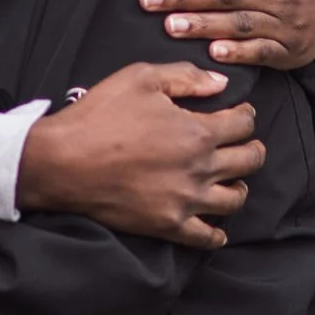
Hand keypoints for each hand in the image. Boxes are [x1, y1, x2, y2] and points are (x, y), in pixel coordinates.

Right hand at [15, 61, 264, 249]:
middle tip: (245, 144)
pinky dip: (217, 233)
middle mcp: (200, 168)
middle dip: (252, 148)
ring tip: (233, 180)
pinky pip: (207, 236)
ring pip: (235, 198)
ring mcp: (186, 200)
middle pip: (249, 161)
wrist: (62, 162)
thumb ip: (185, 77)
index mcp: (198, 131)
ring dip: (239, 185)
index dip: (245, 115)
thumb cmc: (99, 115)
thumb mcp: (140, 78)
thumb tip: (220, 84)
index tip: (240, 113)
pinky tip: (217, 226)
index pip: (243, 124)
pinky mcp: (168, 225)